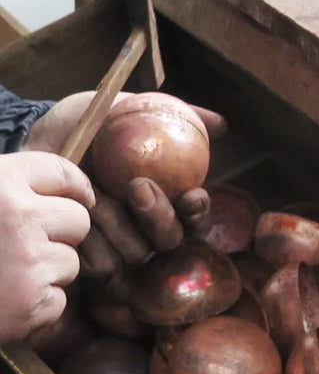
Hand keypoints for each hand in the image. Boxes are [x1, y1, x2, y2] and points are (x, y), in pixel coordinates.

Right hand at [0, 152, 93, 344]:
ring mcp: (28, 260)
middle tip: (24, 248)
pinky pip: (57, 300)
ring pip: (70, 262)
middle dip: (60, 236)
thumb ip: (8, 190)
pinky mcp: (30, 301)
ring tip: (4, 277)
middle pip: (78, 220)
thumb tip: (66, 190)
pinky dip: (35, 307)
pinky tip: (4, 303)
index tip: (84, 198)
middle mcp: (19, 217)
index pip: (61, 172)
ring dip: (45, 273)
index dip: (76, 186)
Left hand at [23, 91, 227, 278]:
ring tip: (95, 192)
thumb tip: (222, 124)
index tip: (192, 193)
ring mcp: (119, 248)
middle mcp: (148, 229)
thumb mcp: (133, 109)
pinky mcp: (89, 262)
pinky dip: (93, 239)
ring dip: (118, 223)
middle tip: (137, 186)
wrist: (42, 140)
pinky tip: (81, 212)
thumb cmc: (91, 127)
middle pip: (171, 241)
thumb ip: (179, 116)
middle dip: (159, 217)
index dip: (198, 212)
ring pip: (137, 253)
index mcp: (168, 200)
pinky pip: (103, 264)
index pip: (195, 218)